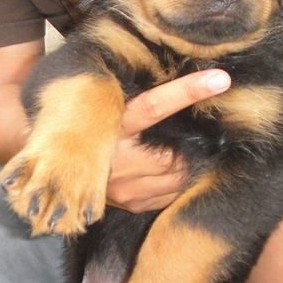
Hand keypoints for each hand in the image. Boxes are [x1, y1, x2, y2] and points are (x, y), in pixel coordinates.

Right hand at [106, 70, 231, 212]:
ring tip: (188, 151)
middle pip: (177, 151)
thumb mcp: (110, 107)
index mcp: (114, 124)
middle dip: (195, 143)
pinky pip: (172, 194)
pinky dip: (179, 182)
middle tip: (203, 131)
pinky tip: (172, 171)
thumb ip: (139, 98)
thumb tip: (185, 83)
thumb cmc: (92, 129)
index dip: (188, 91)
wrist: (63, 168)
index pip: (154, 106)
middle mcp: (120, 158)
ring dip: (190, 163)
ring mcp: (126, 186)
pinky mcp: (132, 203)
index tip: (219, 80)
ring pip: (179, 176)